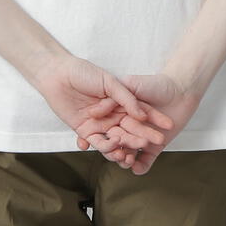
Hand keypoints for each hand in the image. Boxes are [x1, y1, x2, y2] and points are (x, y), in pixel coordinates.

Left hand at [32, 53, 172, 160]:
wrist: (57, 74)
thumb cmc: (83, 73)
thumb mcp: (109, 82)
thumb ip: (126, 99)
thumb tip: (142, 115)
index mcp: (121, 103)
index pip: (141, 115)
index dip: (154, 121)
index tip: (168, 127)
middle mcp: (112, 116)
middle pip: (130, 129)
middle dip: (142, 137)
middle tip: (154, 144)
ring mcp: (99, 124)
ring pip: (115, 139)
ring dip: (123, 147)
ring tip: (129, 152)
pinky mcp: (85, 130)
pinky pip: (96, 142)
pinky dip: (103, 148)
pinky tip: (112, 150)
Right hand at [74, 71, 201, 174]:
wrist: (181, 89)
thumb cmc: (155, 84)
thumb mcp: (130, 84)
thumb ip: (114, 96)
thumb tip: (95, 111)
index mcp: (118, 115)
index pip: (108, 129)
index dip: (103, 137)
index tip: (101, 143)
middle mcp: (128, 128)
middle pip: (119, 143)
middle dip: (117, 150)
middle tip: (118, 153)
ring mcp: (141, 138)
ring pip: (130, 153)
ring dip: (127, 160)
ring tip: (128, 161)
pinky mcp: (155, 147)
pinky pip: (146, 159)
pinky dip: (142, 166)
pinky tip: (138, 169)